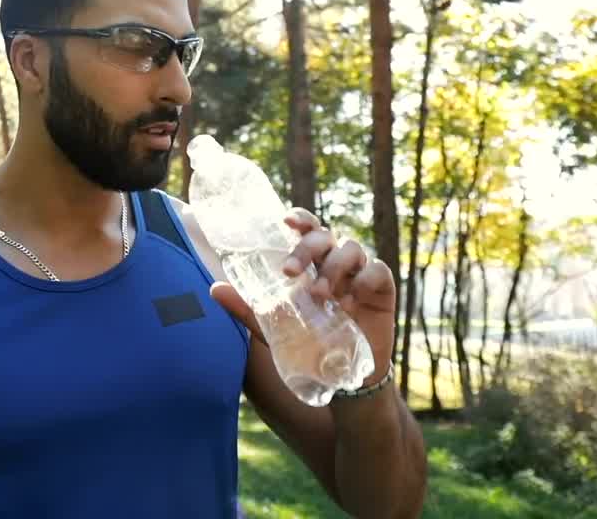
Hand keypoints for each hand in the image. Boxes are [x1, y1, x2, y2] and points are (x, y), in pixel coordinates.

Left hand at [209, 209, 395, 384]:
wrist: (342, 377)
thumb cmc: (308, 344)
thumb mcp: (274, 327)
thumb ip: (247, 308)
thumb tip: (214, 289)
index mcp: (311, 263)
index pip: (307, 229)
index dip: (300, 219)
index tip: (285, 221)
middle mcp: (335, 261)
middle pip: (325, 235)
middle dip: (307, 247)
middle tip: (290, 271)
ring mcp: (360, 273)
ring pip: (351, 249)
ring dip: (333, 267)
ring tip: (319, 295)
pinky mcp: (382, 289)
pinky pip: (377, 271)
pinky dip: (363, 282)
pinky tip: (349, 305)